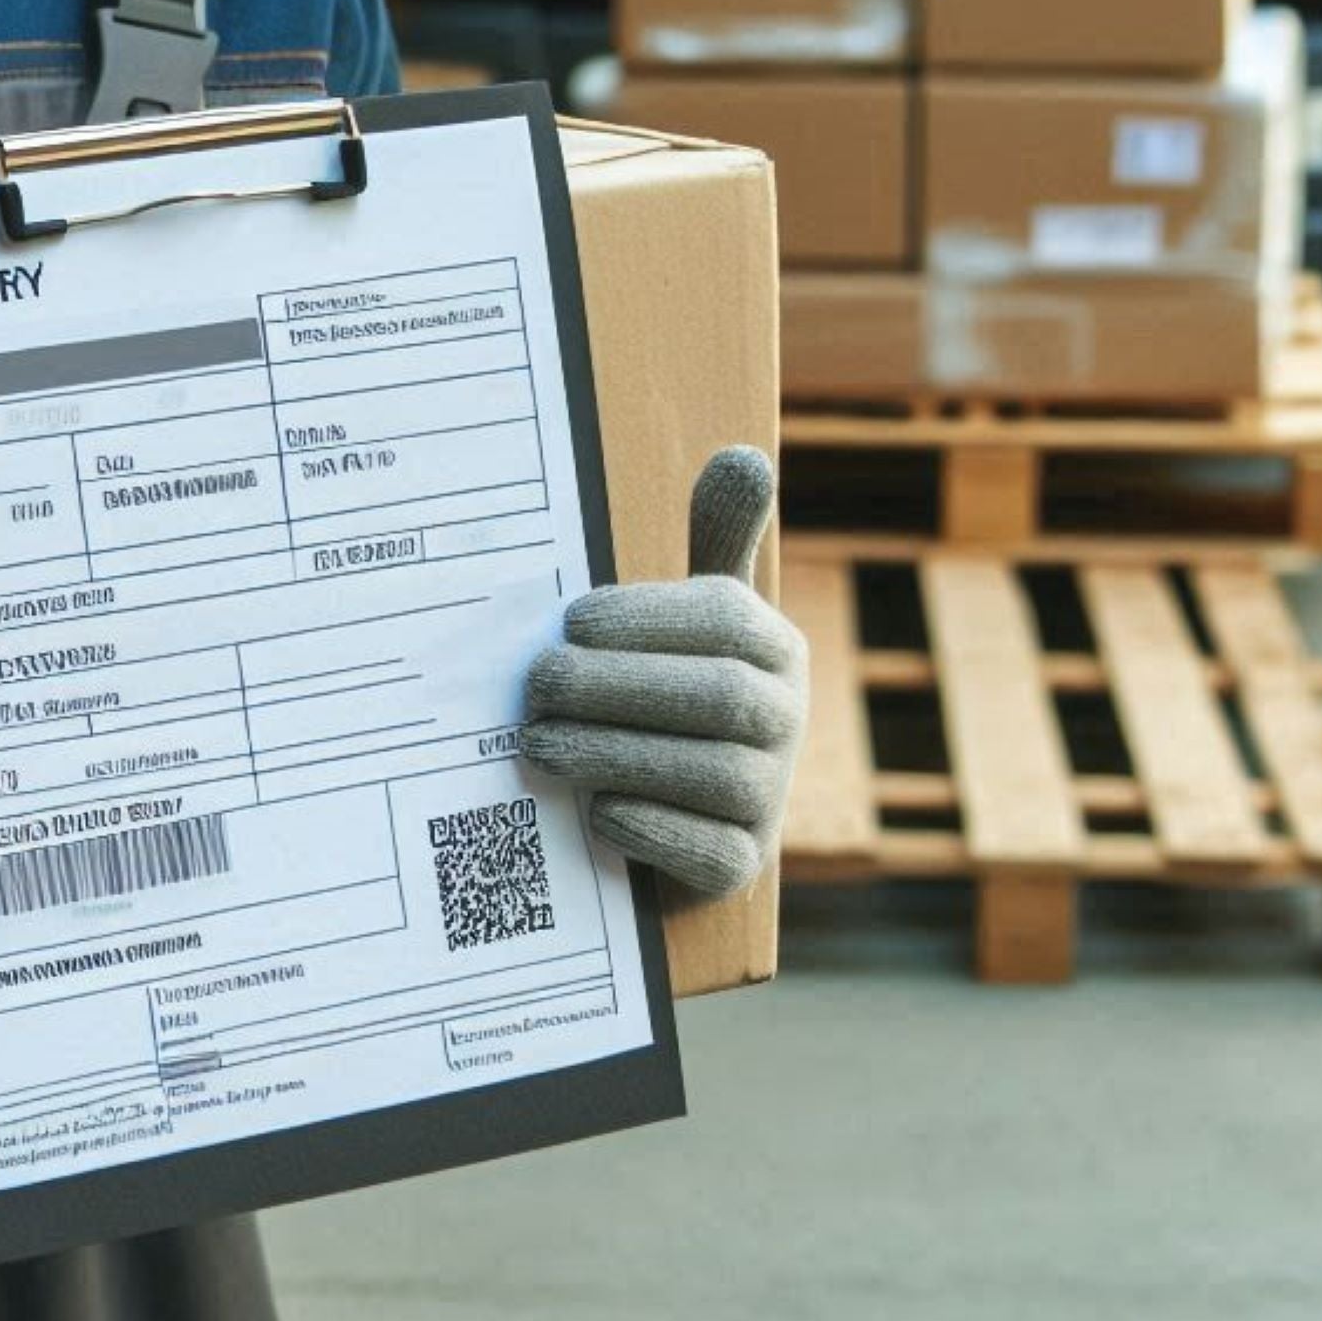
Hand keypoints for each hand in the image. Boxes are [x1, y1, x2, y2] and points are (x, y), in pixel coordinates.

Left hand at [519, 447, 805, 901]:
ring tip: (538, 745)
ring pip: (710, 776)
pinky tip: (596, 811)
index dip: (647, 618)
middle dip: (618, 689)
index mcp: (771, 645)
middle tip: (536, 685)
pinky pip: (713, 855)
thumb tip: (743, 456)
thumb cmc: (670, 681)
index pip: (722, 621)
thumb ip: (715, 537)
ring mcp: (772, 797)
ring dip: (617, 756)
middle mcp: (785, 718)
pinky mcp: (743, 864)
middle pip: (716, 700)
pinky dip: (653, 831)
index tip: (570, 621)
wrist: (681, 794)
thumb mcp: (696, 607)